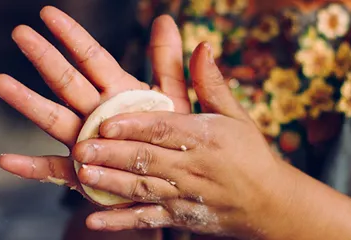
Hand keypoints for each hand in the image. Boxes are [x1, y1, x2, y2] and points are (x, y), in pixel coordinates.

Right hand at [0, 7, 188, 192]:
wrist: (169, 185)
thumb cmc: (171, 140)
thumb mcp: (174, 98)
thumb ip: (167, 62)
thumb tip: (164, 19)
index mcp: (118, 92)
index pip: (91, 58)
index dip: (72, 35)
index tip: (48, 13)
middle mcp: (96, 114)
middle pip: (67, 81)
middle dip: (44, 57)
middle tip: (20, 33)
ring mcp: (85, 142)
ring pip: (53, 119)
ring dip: (28, 102)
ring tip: (2, 83)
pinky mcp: (81, 174)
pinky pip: (52, 171)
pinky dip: (29, 168)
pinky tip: (7, 160)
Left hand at [70, 42, 288, 238]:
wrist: (270, 204)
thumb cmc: (250, 154)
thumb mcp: (235, 115)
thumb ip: (211, 84)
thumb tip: (201, 46)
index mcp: (205, 139)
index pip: (164, 130)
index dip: (133, 126)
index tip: (106, 122)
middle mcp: (193, 169)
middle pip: (147, 160)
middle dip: (112, 154)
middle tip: (81, 147)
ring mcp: (185, 196)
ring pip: (143, 189)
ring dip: (111, 183)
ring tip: (83, 175)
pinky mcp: (180, 218)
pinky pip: (147, 220)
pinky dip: (120, 222)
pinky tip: (94, 221)